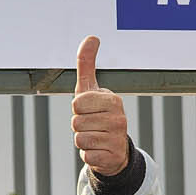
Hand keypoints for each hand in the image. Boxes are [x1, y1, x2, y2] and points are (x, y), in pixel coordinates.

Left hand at [70, 35, 131, 176]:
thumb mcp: (90, 89)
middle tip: (91, 125)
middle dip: (78, 125)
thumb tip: (91, 37)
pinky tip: (99, 150)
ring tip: (94, 136)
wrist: (114, 148)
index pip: (77, 103)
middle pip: (76, 122)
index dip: (77, 108)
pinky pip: (86, 156)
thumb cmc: (97, 114)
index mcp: (113, 100)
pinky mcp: (112, 157)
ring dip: (82, 140)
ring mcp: (118, 138)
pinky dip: (88, 154)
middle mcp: (119, 118)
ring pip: (79, 139)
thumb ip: (87, 64)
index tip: (88, 110)